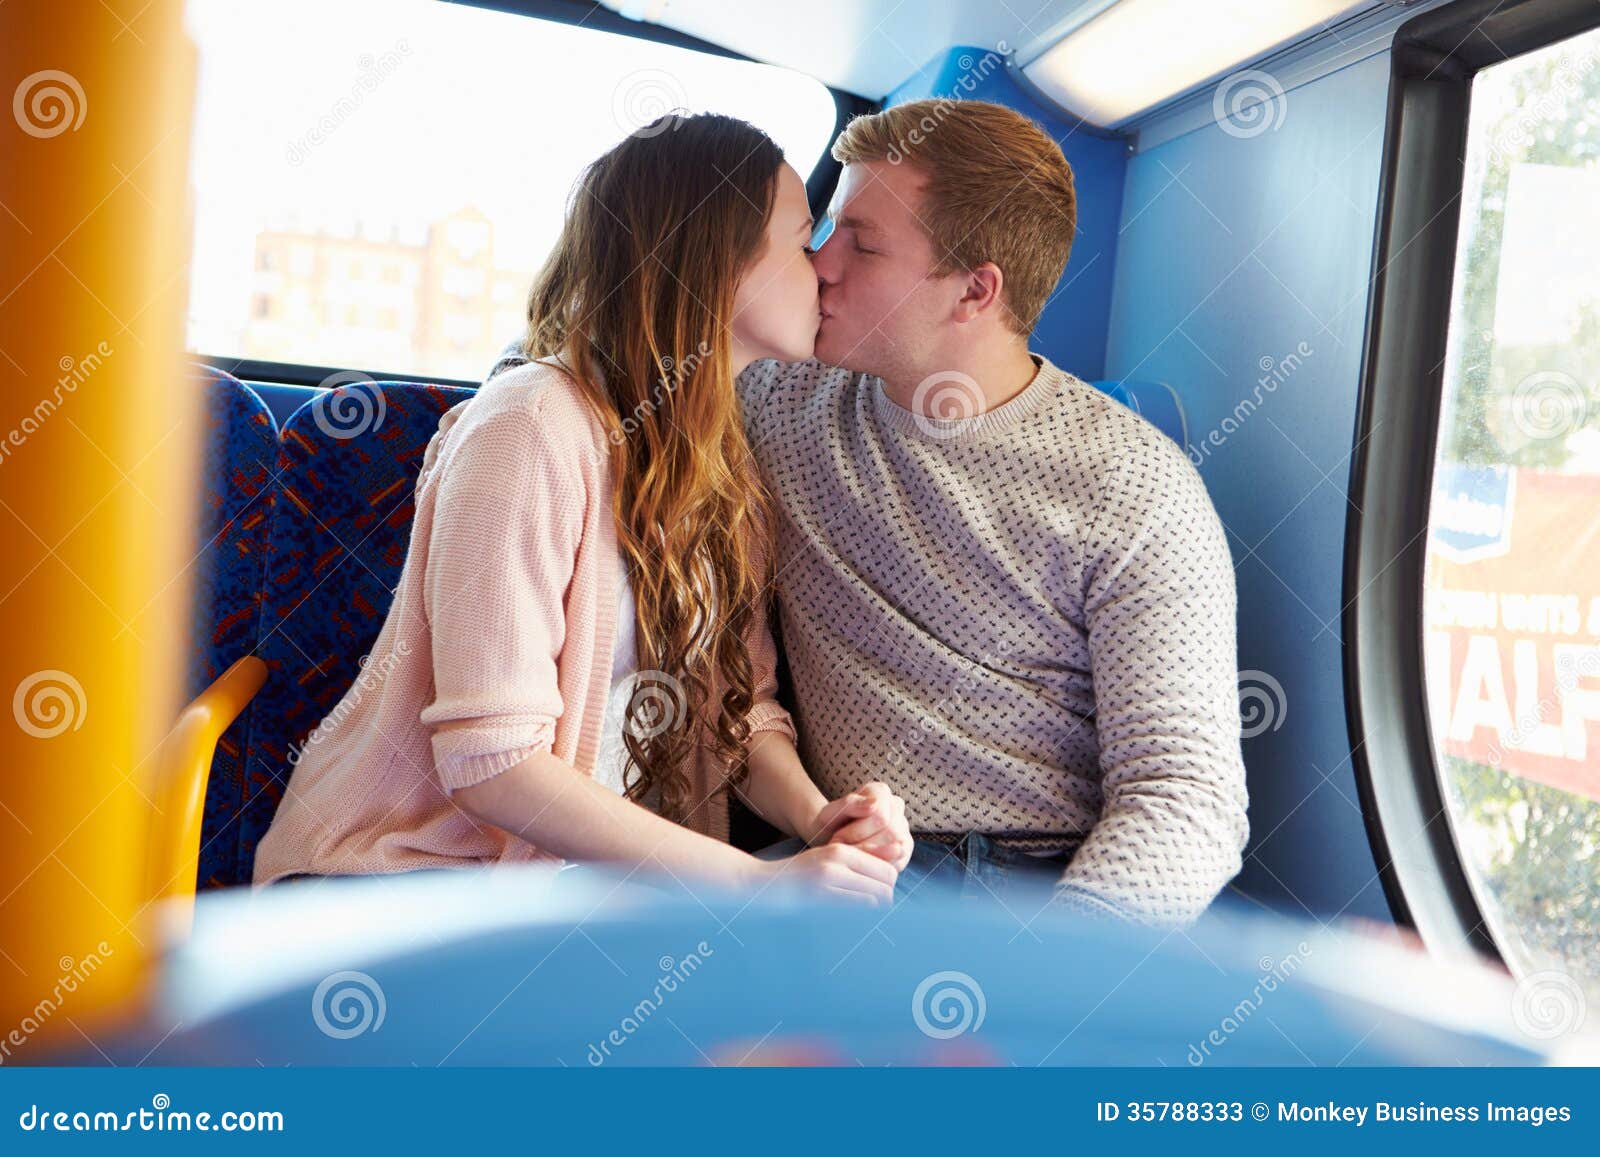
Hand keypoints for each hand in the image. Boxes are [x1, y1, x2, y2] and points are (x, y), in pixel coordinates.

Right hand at [754, 842, 897, 905]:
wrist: (764, 884)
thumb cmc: (799, 874)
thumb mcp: (828, 859)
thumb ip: (859, 861)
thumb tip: (894, 865)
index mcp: (841, 850)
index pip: (887, 870)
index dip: (889, 886)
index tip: (881, 894)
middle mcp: (837, 861)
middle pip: (885, 885)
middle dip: (886, 899)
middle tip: (876, 907)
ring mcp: (828, 879)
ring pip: (874, 899)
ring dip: (875, 909)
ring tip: (865, 913)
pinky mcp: (820, 897)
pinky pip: (857, 908)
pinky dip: (861, 915)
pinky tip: (852, 918)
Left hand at [811, 782, 912, 871]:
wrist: (828, 841)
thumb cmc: (829, 826)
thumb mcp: (829, 814)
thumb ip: (849, 805)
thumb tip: (874, 805)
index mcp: (880, 792)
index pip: (880, 815)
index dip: (857, 832)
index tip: (837, 840)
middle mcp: (896, 807)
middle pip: (890, 831)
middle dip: (862, 846)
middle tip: (842, 854)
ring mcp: (904, 828)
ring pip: (896, 848)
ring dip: (869, 857)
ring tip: (849, 858)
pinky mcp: (905, 850)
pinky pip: (898, 862)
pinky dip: (877, 867)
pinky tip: (861, 866)